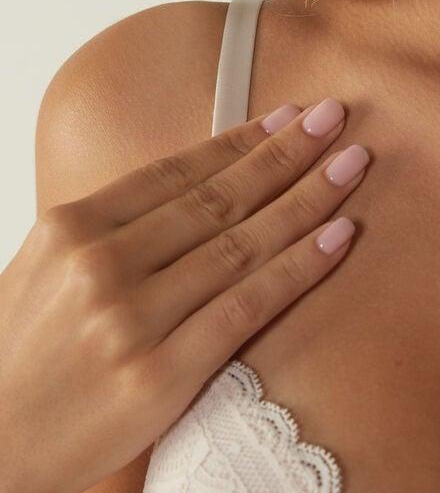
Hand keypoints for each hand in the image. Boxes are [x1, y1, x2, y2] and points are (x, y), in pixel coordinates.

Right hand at [0, 97, 369, 492]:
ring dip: (307, 198)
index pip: (174, 170)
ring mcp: (130, 319)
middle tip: (335, 118)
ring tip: (353, 164)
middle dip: (285, 152)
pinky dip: (299, 267)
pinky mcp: (160, 375)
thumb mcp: (48, 268)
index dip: (238, 141)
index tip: (286, 117)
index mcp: (71, 226)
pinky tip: (339, 236)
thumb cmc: (24, 353)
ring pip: (241, 242)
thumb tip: (196, 186)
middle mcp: (100, 262)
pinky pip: (247, 305)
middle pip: (216, 196)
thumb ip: (115, 228)